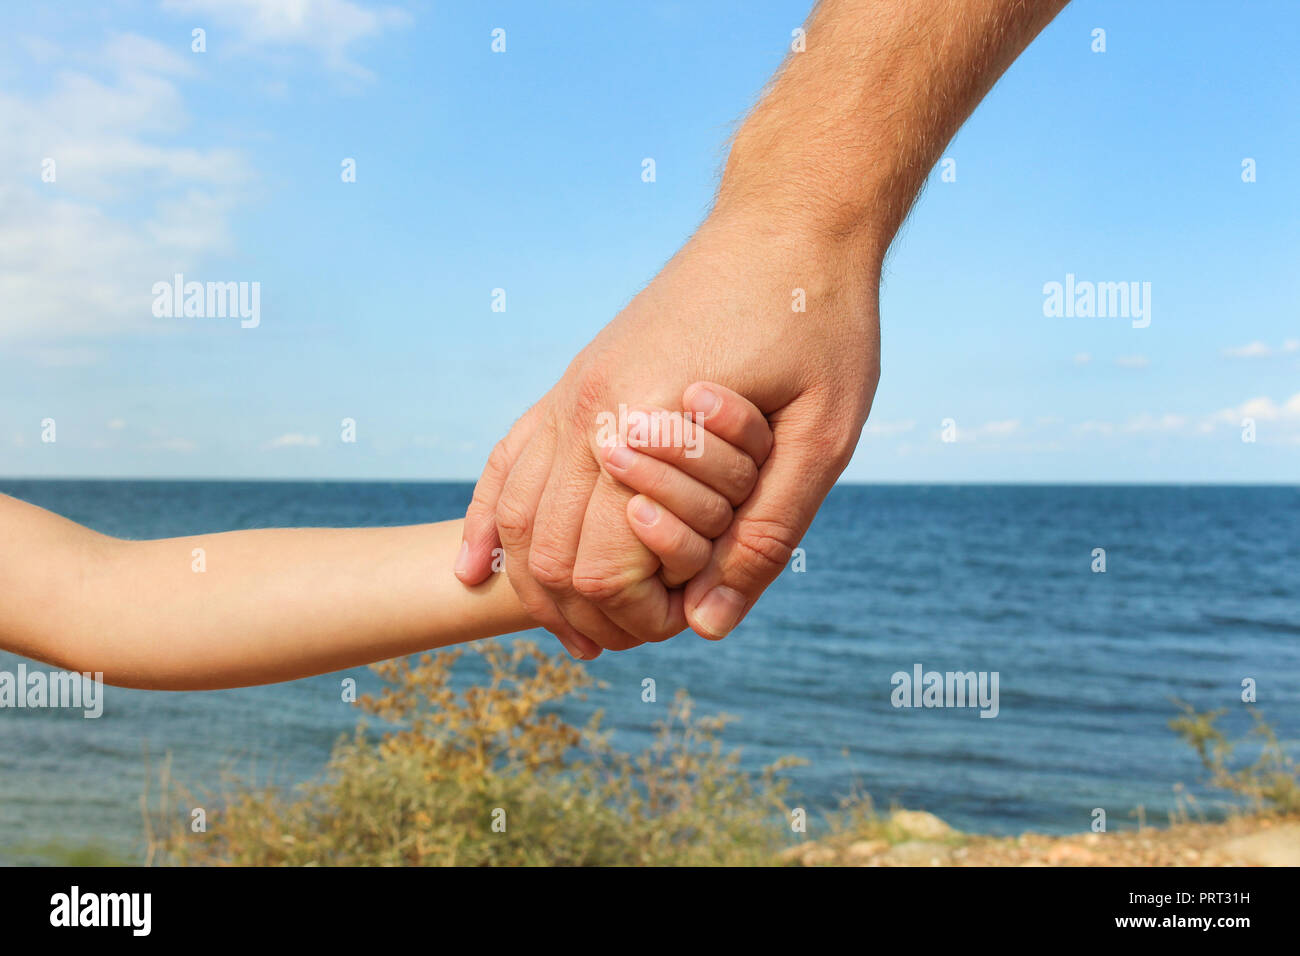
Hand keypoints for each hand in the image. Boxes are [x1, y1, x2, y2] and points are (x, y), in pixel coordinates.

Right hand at [455, 208, 879, 656]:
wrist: (787, 220)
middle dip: (585, 613)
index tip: (683, 622)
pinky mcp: (577, 379)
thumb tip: (706, 625)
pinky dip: (489, 521)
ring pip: (514, 513)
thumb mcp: (822, 434)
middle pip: (547, 552)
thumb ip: (766, 532)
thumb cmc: (818, 318)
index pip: (602, 567)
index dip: (637, 617)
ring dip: (534, 583)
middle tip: (636, 639)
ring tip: (574, 632)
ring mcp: (572, 390)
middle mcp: (587, 409)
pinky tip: (475, 566)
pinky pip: (508, 459)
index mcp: (646, 424)